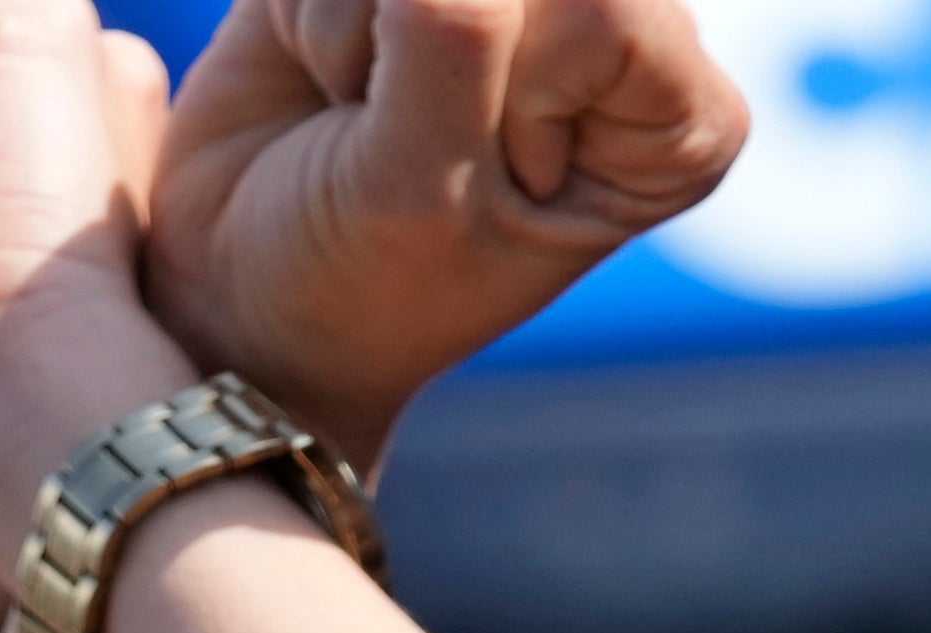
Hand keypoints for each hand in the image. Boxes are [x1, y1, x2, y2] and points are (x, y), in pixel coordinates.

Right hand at [142, 0, 745, 463]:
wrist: (252, 306)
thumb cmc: (367, 284)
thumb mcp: (422, 186)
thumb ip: (453, 31)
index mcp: (678, 127)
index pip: (607, 13)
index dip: (517, 92)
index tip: (489, 183)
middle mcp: (619, 37)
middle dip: (433, 44)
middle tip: (415, 140)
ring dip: (363, 34)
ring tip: (368, 117)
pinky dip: (315, 14)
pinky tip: (333, 83)